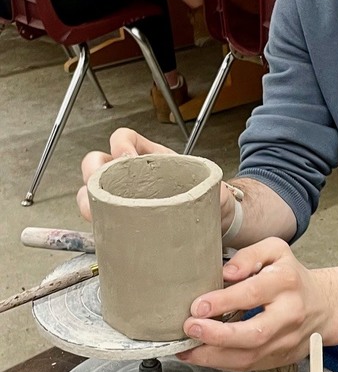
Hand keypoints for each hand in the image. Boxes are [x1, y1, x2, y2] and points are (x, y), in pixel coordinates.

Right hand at [78, 127, 236, 231]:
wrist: (211, 222)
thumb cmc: (207, 197)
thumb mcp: (211, 185)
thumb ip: (213, 187)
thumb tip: (217, 195)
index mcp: (150, 157)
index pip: (124, 138)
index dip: (120, 144)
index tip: (128, 158)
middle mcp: (130, 175)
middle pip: (96, 163)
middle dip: (93, 172)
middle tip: (103, 186)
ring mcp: (121, 198)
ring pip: (90, 192)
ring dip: (87, 201)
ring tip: (95, 213)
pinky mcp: (120, 222)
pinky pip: (99, 220)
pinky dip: (96, 224)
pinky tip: (104, 232)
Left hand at [177, 238, 334, 371]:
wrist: (324, 306)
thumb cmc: (292, 276)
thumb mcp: (275, 251)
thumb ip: (249, 256)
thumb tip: (227, 273)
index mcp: (287, 282)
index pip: (253, 293)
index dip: (223, 301)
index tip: (198, 306)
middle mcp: (289, 314)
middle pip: (254, 333)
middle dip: (217, 335)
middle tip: (190, 328)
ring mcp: (286, 341)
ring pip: (250, 358)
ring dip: (213, 357)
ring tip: (187, 348)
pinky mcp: (280, 358)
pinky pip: (249, 366)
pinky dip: (221, 364)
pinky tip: (201, 356)